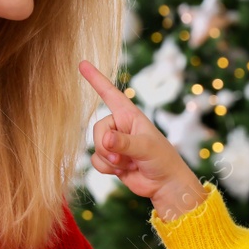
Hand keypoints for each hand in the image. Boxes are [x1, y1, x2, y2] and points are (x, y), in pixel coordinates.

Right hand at [78, 60, 207, 221]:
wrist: (165, 184)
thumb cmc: (162, 159)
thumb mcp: (145, 147)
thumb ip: (124, 143)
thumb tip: (105, 140)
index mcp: (130, 115)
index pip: (110, 93)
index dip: (96, 79)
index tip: (83, 64)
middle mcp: (120, 126)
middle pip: (97, 129)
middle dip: (105, 145)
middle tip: (121, 157)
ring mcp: (115, 143)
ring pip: (95, 147)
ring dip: (109, 159)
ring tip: (128, 164)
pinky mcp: (111, 159)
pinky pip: (96, 161)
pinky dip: (107, 169)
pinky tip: (123, 171)